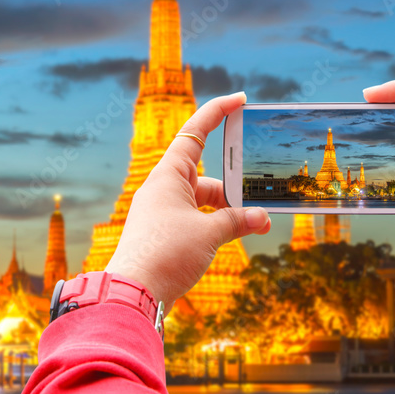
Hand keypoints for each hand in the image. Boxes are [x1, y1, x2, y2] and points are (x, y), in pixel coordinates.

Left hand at [105, 91, 271, 311]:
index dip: (217, 112)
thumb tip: (261, 219)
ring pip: (203, 202)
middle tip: (260, 202)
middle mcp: (163, 189)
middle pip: (206, 176)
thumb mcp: (209, 234)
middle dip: (235, 188)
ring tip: (255, 227)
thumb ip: (238, 221)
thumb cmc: (166, 255)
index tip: (239, 99)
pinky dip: (215, 226)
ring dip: (228, 213)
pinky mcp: (163, 234)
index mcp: (168, 176)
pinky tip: (232, 240)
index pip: (195, 132)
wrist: (133, 293)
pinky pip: (195, 220)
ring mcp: (161, 212)